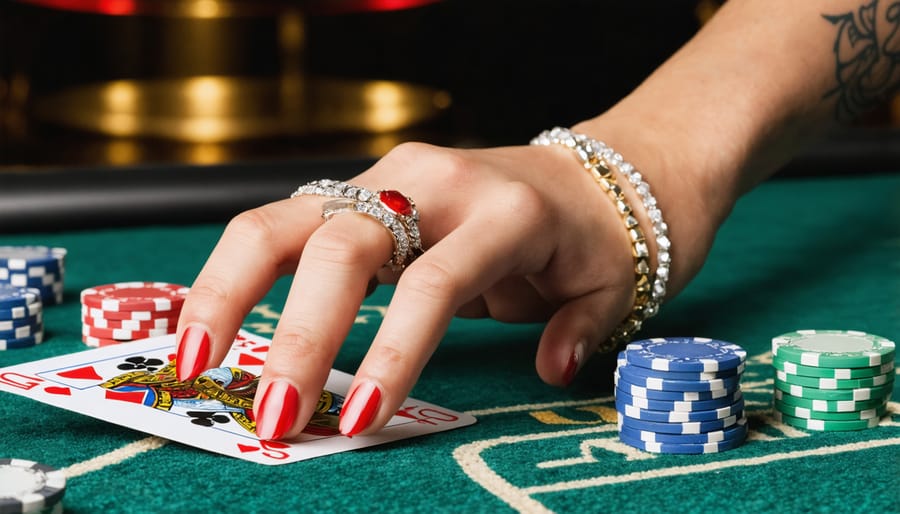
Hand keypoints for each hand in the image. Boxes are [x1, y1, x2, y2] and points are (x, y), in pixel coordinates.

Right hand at [174, 138, 706, 439]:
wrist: (602, 171)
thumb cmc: (601, 235)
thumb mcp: (610, 285)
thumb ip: (577, 329)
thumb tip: (545, 371)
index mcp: (502, 212)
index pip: (431, 281)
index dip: (391, 352)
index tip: (358, 423)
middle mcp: (433, 182)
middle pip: (339, 243)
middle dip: (298, 334)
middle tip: (272, 416)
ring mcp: (389, 175)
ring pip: (286, 217)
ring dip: (231, 289)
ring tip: (196, 361)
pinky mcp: (362, 184)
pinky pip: (287, 222)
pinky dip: (242, 270)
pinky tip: (212, 316)